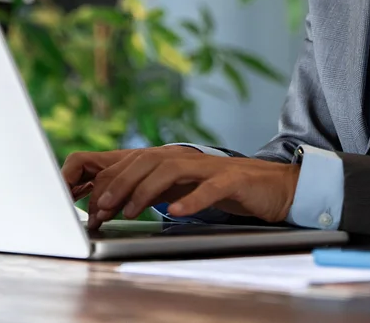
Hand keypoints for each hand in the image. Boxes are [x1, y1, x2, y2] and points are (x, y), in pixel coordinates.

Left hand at [62, 147, 299, 229]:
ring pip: (173, 169)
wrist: (275, 186)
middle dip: (121, 183)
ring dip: (147, 190)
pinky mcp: (233, 181)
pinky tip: (176, 212)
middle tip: (103, 208)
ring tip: (131, 210)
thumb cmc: (226, 188)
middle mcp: (191, 158)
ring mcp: (212, 167)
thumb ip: (158, 189)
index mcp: (177, 159)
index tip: (94, 204)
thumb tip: (120, 201)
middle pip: (149, 160)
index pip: (137, 161)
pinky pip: (210, 188)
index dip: (113, 179)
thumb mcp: (186, 187)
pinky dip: (192, 199)